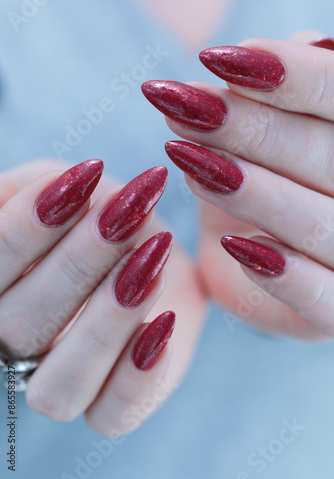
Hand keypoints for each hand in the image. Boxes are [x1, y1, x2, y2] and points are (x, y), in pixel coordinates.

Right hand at [0, 158, 205, 435]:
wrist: (155, 242)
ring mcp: (64, 381)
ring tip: (150, 260)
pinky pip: (111, 418)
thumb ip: (21, 191)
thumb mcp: (60, 185)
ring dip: (105, 322)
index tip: (80, 181)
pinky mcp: (114, 404)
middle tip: (126, 216)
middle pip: (19, 327)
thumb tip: (11, 198)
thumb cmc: (100, 210)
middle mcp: (17, 345)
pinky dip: (137, 376)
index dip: (24, 229)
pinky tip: (164, 322)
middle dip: (76, 265)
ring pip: (58, 388)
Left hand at [142, 30, 333, 339]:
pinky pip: (320, 298)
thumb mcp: (262, 129)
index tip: (216, 59)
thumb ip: (268, 93)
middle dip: (252, 128)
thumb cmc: (262, 176)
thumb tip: (245, 61)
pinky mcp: (332, 315)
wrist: (254, 251)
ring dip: (252, 191)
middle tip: (183, 106)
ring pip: (319, 223)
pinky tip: (233, 245)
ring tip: (186, 158)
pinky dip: (282, 274)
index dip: (290, 75)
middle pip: (329, 156)